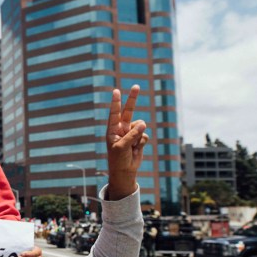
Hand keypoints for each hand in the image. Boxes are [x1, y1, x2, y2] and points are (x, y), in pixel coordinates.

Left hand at [106, 85, 148, 199]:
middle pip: (128, 111)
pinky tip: (136, 149)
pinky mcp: (139, 139)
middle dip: (132, 99)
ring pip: (140, 126)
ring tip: (132, 146)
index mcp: (112, 129)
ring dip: (138, 136)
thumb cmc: (118, 159)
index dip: (116, 102)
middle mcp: (121, 129)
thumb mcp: (122, 147)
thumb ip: (131, 134)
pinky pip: (144, 135)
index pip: (114, 113)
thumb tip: (143, 123)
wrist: (125, 171)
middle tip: (136, 86)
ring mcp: (131, 133)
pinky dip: (142, 142)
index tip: (116, 91)